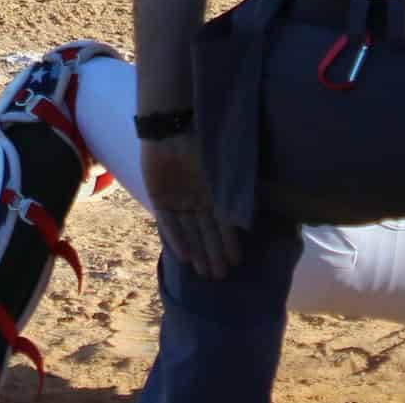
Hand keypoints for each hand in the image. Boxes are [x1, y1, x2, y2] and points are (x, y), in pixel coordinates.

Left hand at [144, 134, 241, 279]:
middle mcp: (195, 199)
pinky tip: (184, 257)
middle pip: (205, 231)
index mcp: (212, 191)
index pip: (222, 223)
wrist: (170, 127)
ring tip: (205, 273)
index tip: (236, 261)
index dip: (229, 242)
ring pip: (189, 232)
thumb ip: (229, 191)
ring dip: (197, 251)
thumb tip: (246, 215)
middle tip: (219, 276)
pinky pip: (167, 223)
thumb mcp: (219, 169)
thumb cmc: (199, 143)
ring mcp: (177, 200)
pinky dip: (175, 239)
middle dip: (212, 253)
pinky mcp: (159, 198)